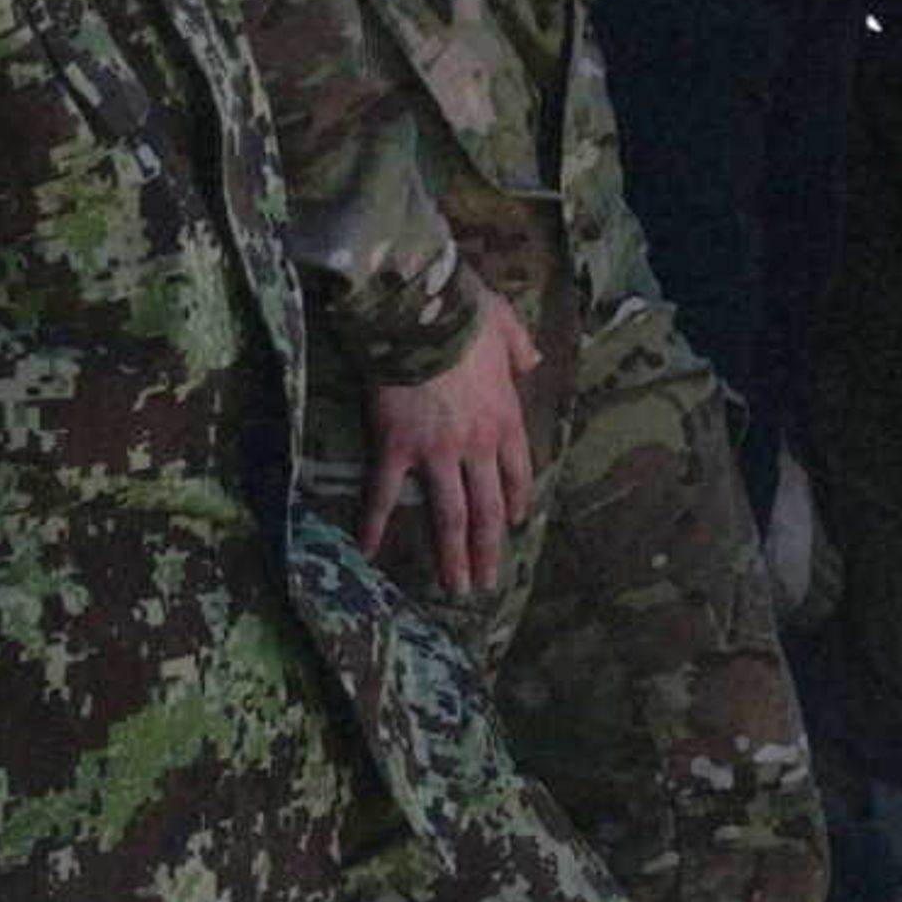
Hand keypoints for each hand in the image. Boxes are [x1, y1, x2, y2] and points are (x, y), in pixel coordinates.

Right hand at [356, 288, 541, 594]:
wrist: (423, 315)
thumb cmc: (465, 315)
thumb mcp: (506, 324)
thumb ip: (521, 347)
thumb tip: (533, 359)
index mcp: (505, 418)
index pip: (517, 472)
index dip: (516, 500)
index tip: (515, 523)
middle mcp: (477, 444)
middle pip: (487, 508)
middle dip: (488, 549)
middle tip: (487, 582)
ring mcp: (438, 452)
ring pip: (449, 515)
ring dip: (452, 554)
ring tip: (454, 586)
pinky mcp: (397, 448)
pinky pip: (386, 494)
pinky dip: (376, 524)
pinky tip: (368, 551)